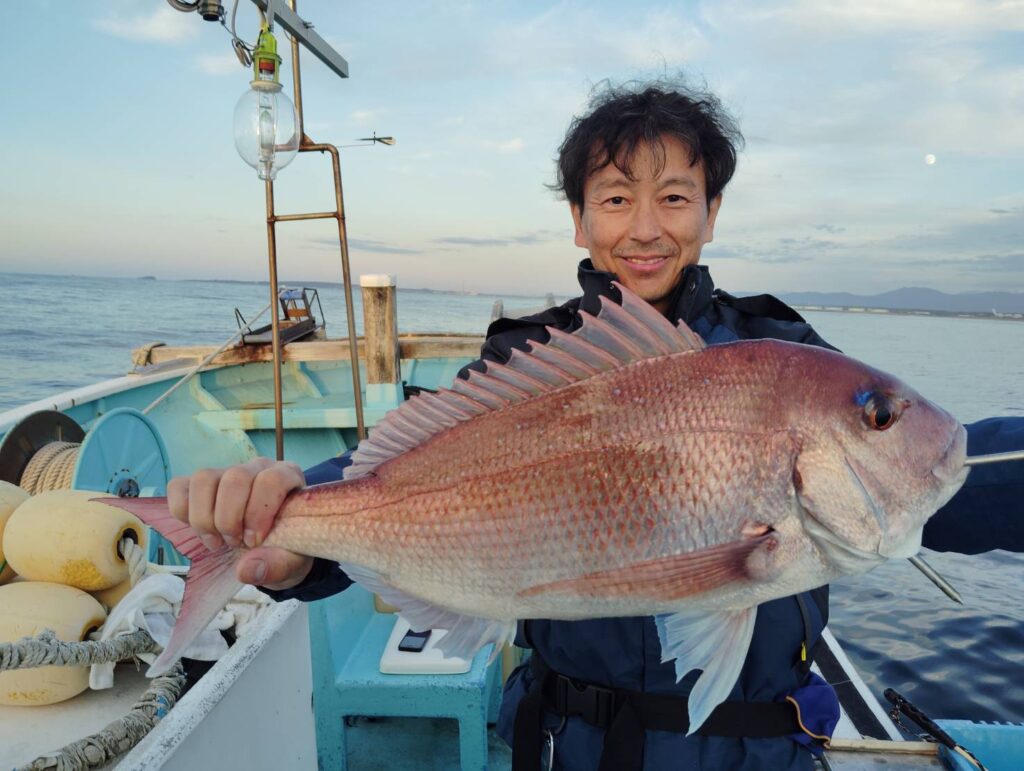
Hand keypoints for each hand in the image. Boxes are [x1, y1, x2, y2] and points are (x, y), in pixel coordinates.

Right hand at [167, 457, 313, 589]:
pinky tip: (201, 531)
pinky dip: (182, 511)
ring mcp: (226, 472)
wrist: (271, 546)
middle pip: (234, 478)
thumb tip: (246, 570)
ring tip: (216, 542)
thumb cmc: (286, 547)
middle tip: (234, 544)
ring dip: (204, 517)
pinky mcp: (200, 484)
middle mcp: (257, 468)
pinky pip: (179, 486)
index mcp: (287, 477)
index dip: (258, 513)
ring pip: (203, 479)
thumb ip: (277, 565)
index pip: (270, 480)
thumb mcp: (292, 562)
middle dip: (229, 519)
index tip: (254, 542)